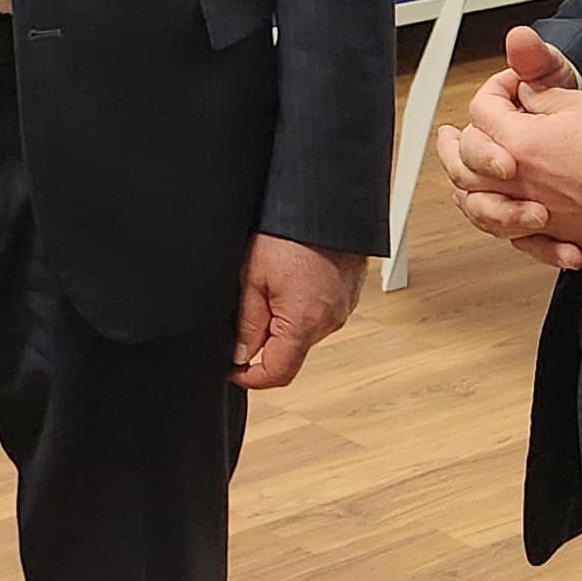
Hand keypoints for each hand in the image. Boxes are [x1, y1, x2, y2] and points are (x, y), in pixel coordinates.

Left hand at [234, 233, 362, 389]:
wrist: (325, 202)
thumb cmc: (289, 232)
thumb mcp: (252, 277)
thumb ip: (247, 322)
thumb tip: (241, 354)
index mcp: (304, 322)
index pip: (278, 373)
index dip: (251, 377)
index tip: (233, 369)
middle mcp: (330, 322)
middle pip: (290, 353)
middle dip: (265, 340)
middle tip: (249, 305)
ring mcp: (343, 310)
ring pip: (303, 334)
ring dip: (283, 322)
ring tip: (271, 284)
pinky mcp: (348, 297)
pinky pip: (319, 316)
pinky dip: (301, 308)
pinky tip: (291, 280)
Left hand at [439, 27, 581, 269]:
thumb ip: (543, 89)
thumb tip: (525, 75)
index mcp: (519, 142)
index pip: (483, 110)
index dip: (497, 89)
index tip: (514, 85)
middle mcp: (518, 181)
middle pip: (464, 162)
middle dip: (452, 144)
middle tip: (448, 136)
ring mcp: (533, 212)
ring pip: (478, 205)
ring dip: (465, 191)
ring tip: (459, 183)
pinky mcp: (556, 236)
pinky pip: (517, 240)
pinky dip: (508, 231)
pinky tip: (505, 222)